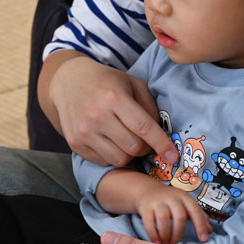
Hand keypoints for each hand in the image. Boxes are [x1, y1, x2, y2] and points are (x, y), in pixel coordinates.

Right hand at [50, 54, 178, 166]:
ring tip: (126, 138)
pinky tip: (110, 140)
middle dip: (145, 147)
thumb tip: (162, 133)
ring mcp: (84, 131)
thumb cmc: (107, 82)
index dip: (161, 144)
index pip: (143, 127)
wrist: (69, 81)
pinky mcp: (75, 143)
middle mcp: (97, 116)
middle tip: (144, 138)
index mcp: (114, 97)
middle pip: (133, 147)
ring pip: (120, 159)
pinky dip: (113, 155)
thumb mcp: (133, 83)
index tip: (174, 156)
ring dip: (129, 153)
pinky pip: (104, 162)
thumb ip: (150, 106)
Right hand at [135, 184, 211, 243]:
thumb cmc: (170, 201)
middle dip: (179, 234)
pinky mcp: (145, 207)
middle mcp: (172, 197)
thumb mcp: (185, 204)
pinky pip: (149, 223)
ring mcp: (158, 201)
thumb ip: (198, 216)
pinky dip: (153, 235)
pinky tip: (156, 242)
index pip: (195, 210)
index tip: (204, 239)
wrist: (147, 190)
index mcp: (184, 197)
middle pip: (179, 217)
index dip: (200, 225)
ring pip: (164, 220)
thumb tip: (210, 231)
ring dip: (166, 235)